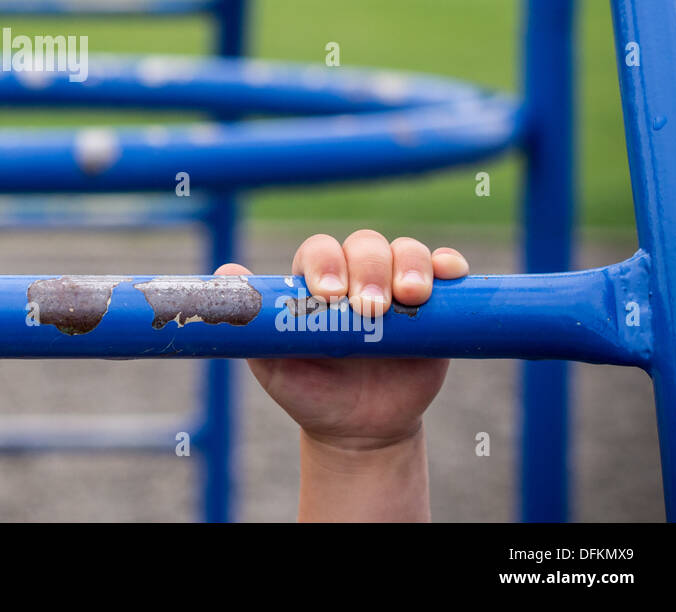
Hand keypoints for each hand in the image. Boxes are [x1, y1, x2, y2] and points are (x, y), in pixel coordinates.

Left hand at [220, 230, 467, 449]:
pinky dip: (448, 265)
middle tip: (368, 308)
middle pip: (365, 245)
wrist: (359, 430)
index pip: (320, 251)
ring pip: (406, 252)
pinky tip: (449, 275)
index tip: (326, 295)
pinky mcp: (435, 307)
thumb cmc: (309, 390)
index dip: (325, 263)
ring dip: (410, 266)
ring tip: (408, 298)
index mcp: (317, 280)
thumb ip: (252, 321)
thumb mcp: (273, 362)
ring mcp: (396, 287)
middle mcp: (357, 275)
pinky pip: (444, 273)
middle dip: (368, 269)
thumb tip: (226, 275)